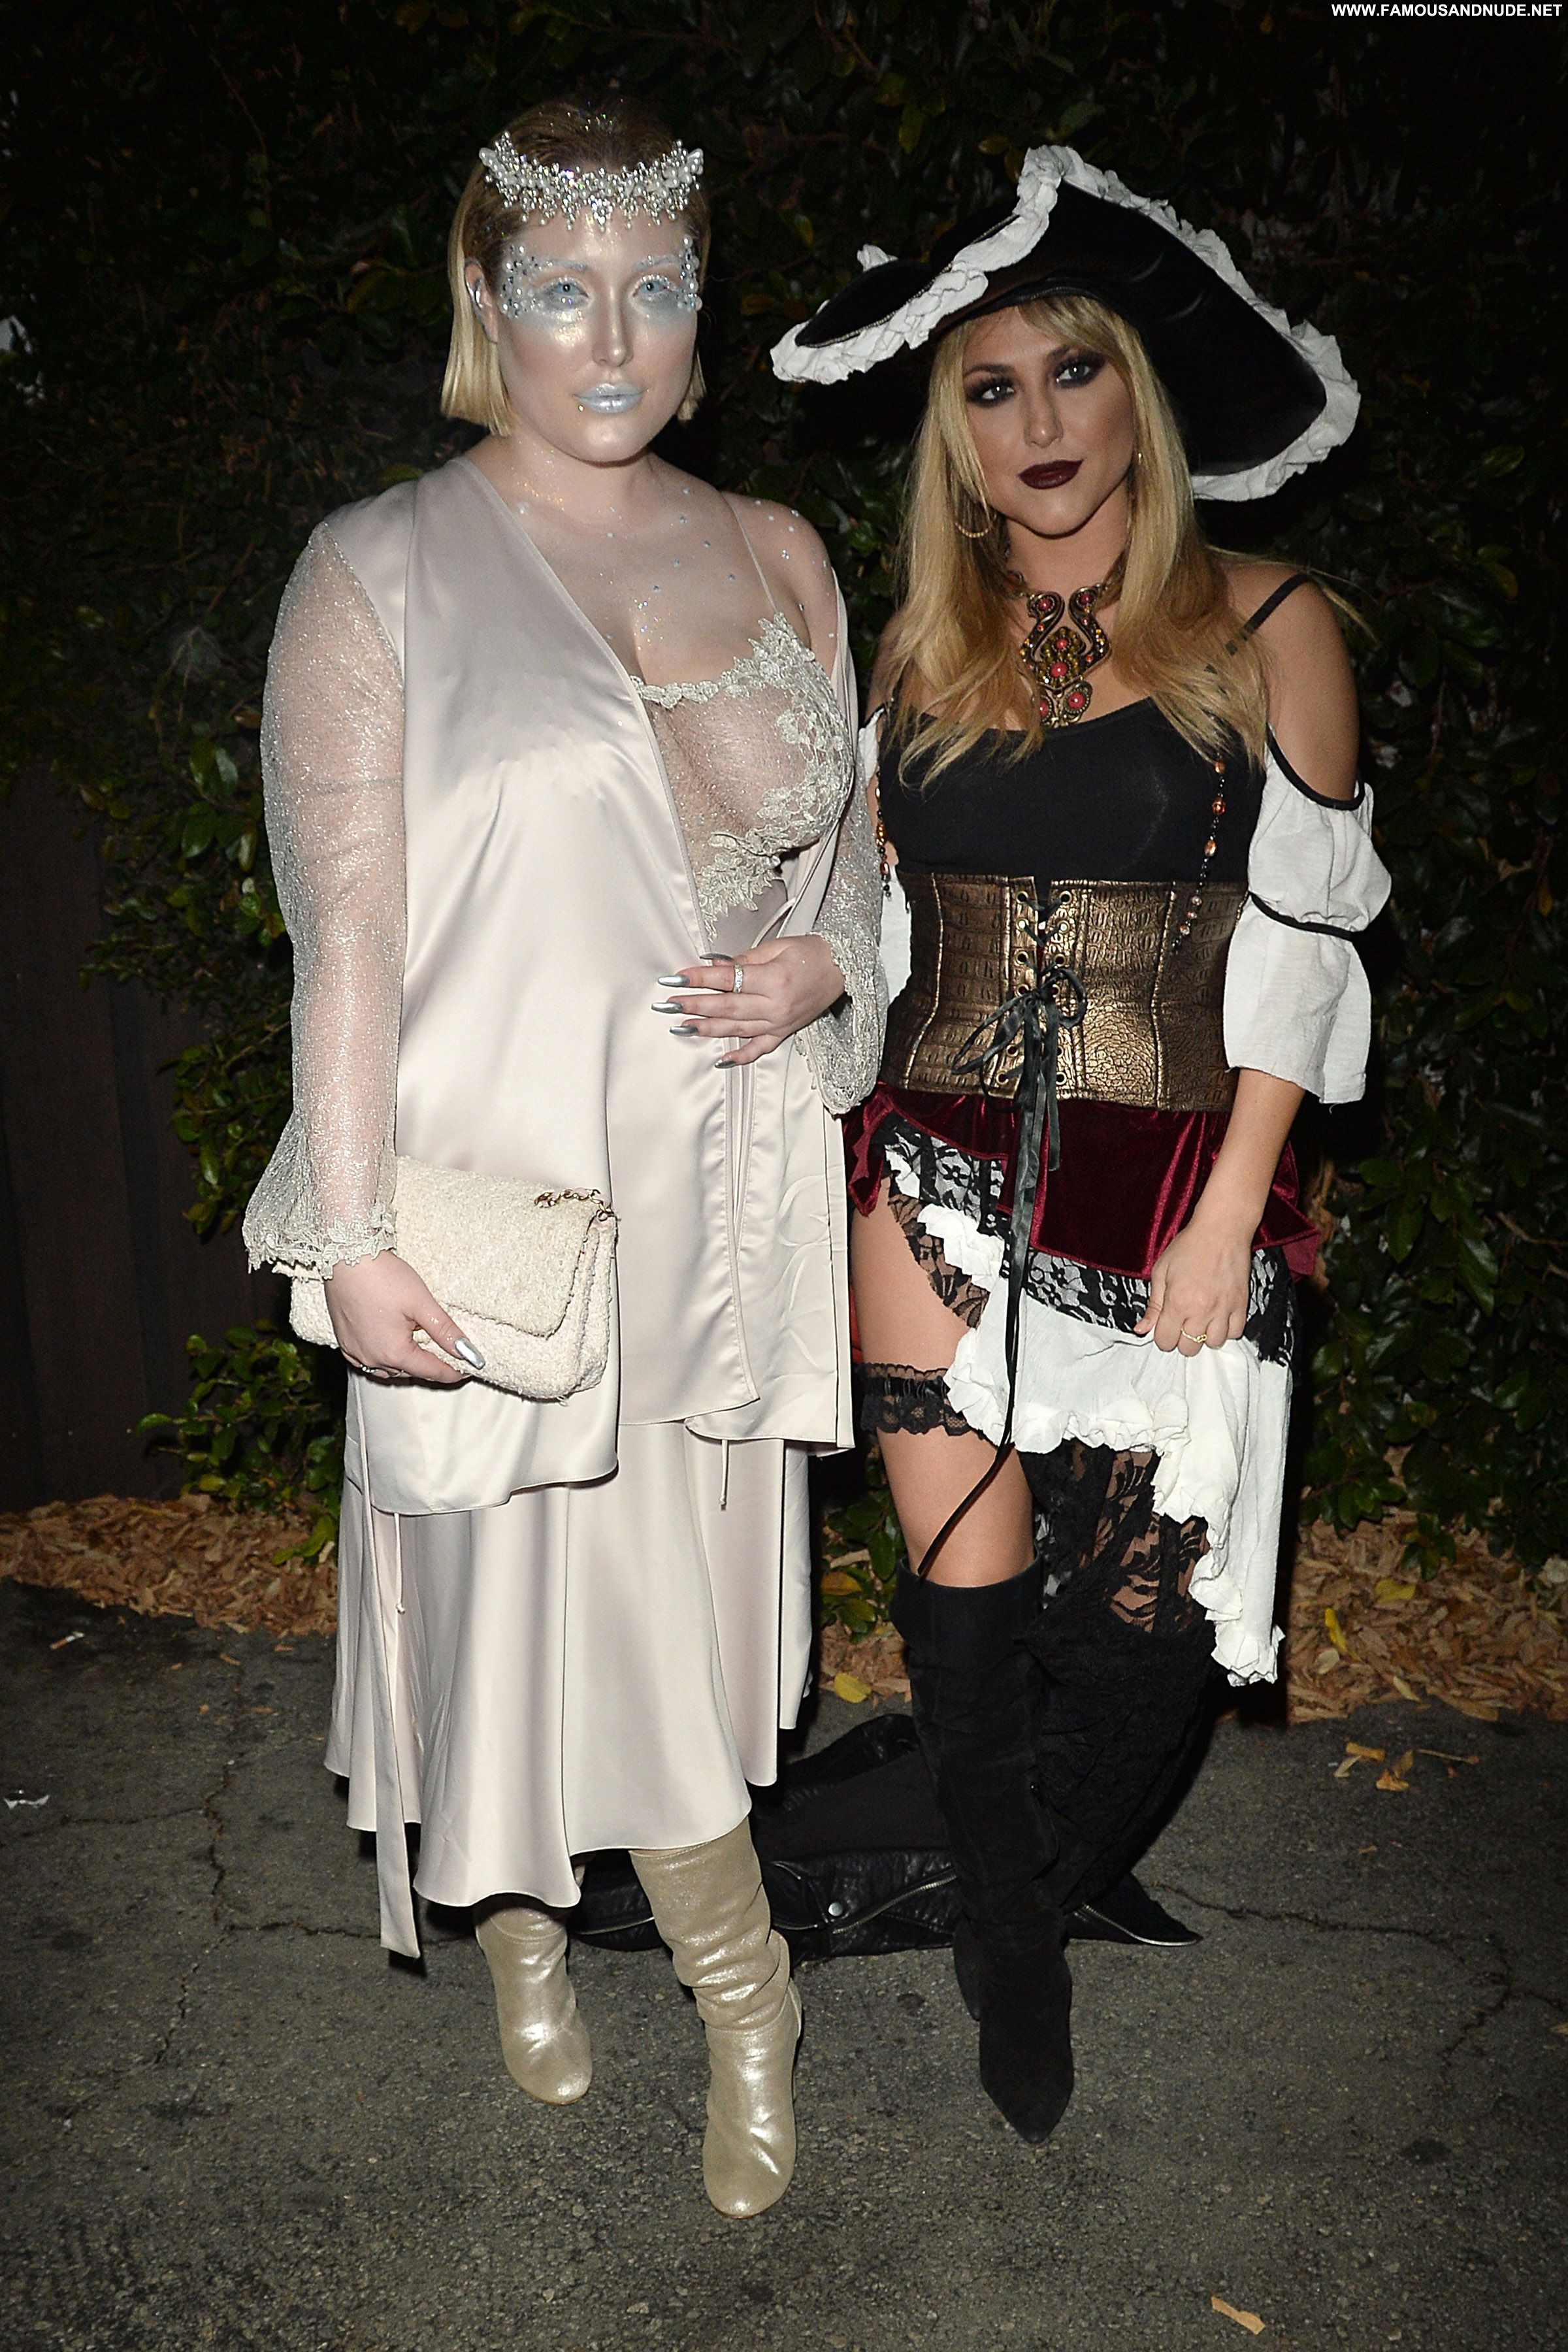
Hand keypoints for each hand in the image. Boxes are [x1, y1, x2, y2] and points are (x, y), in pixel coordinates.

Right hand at [324, 1252, 479, 1382]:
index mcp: (394, 1352)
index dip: (452, 1372)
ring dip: (405, 1364)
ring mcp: (355, 1351)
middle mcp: (371, 1358)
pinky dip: (382, 1358)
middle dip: (429, 1367)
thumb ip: (445, 1331)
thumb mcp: (422, 1303)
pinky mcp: (344, 1341)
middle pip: (409, 1372)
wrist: (345, 1257)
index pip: (431, 1371)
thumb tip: (468, 1352)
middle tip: (447, 1356)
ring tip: (420, 1350)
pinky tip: (390, 1345)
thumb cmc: (381, 1276)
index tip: (466, 1369)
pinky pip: (367, 1361)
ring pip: (387, 1370)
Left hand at [653, 937, 845, 1067]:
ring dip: (707, 1029)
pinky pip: (760, 1049)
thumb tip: (713, 967)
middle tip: (669, 1004)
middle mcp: (776, 1005)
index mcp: (774, 979)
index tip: (676, 978)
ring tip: (682, 1027)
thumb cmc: (811, 953)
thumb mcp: (777, 947)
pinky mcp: (784, 1032)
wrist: (843, 968)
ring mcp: (779, 1022)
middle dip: (695, 1005)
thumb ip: (744, 959)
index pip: (728, 979)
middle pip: (727, 1007)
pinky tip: (720, 1061)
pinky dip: (740, 1057)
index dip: (699, 979)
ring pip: (737, 1029)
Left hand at [1135, 1213, 1251, 1356]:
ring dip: (1205, 1336)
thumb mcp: (1161, 1271)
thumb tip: (1141, 1330)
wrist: (1221, 1230)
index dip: (1162, 1337)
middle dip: (1182, 1339)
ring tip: (1201, 1320)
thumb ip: (1153, 1305)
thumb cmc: (1188, 1247)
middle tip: (1183, 1322)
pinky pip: (1235, 1332)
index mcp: (1177, 1303)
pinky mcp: (1241, 1304)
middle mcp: (1201, 1311)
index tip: (1165, 1326)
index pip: (1166, 1342)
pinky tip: (1218, 1316)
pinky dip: (1226, 1330)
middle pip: (1189, 1348)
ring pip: (1214, 1344)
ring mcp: (1223, 1309)